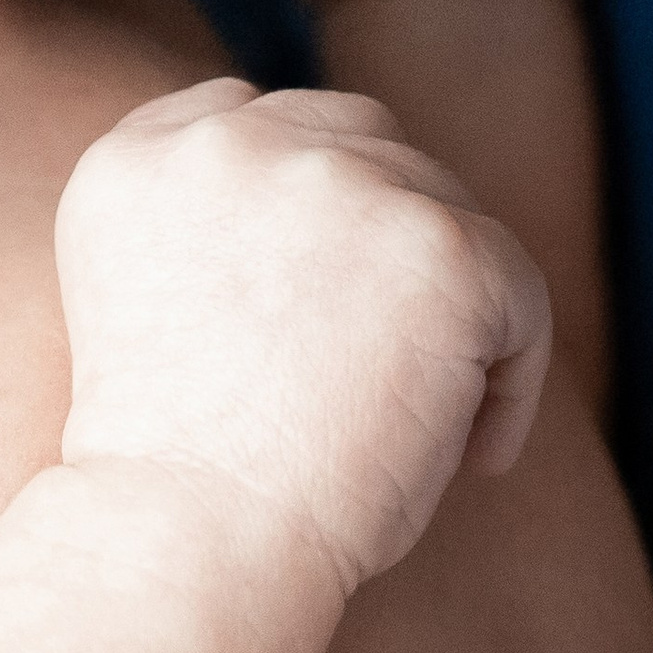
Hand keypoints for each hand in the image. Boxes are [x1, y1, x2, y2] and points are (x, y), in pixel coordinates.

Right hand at [54, 75, 551, 596]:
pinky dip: (512, 372)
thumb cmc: (174, 479)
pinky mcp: (436, 241)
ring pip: (440, 203)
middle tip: (396, 354)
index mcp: (137, 161)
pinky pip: (515, 285)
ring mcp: (331, 178)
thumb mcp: (148, 312)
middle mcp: (227, 145)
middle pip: (353, 137)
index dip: (299, 195)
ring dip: (448, 301)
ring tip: (436, 421)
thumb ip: (212, 236)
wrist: (192, 535)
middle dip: (384, 235)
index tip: (325, 293)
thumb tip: (343, 241)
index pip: (244, 117)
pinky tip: (475, 456)